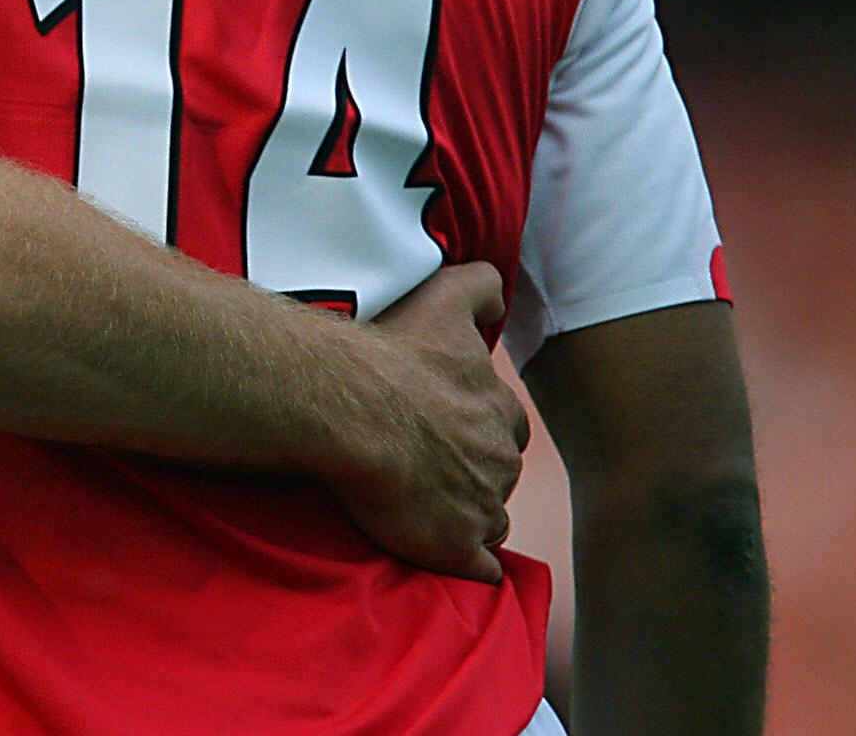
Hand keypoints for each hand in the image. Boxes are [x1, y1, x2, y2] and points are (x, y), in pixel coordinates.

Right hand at [329, 263, 530, 581]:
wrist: (351, 406)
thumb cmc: (392, 354)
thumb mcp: (443, 299)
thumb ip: (480, 287)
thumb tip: (500, 294)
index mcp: (500, 411)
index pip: (504, 428)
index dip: (477, 430)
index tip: (444, 428)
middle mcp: (500, 461)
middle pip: (498, 476)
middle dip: (476, 475)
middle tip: (430, 469)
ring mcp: (481, 508)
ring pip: (489, 521)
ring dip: (468, 518)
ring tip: (424, 510)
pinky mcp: (454, 548)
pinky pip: (478, 568)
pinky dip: (468, 565)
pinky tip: (446, 558)